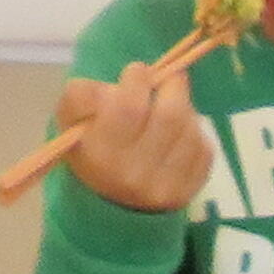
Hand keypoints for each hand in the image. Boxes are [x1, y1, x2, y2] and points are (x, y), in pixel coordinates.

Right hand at [56, 62, 217, 216]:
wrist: (110, 201)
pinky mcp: (189, 191)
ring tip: (171, 104)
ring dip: (185, 107)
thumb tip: (117, 85)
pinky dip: (194, 132)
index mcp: (101, 153)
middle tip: (167, 78)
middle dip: (172, 86)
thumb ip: (83, 94)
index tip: (138, 72)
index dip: (138, 79)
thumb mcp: (69, 120)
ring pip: (190, 129)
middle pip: (169, 115)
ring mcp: (165, 187)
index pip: (129, 106)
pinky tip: (179, 132)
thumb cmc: (89, 149)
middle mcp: (134, 175)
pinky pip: (204, 148)